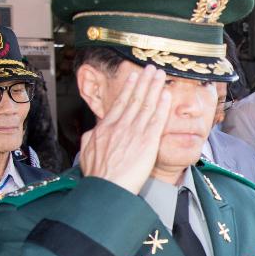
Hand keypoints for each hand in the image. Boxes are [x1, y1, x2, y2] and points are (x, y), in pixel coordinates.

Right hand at [78, 64, 170, 193]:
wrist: (107, 187)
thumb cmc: (98, 175)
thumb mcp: (88, 151)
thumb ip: (93, 137)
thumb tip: (96, 130)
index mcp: (105, 127)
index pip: (120, 103)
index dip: (129, 87)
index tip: (134, 76)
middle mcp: (120, 126)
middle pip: (135, 99)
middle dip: (144, 81)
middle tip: (151, 67)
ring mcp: (134, 132)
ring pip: (146, 105)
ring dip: (154, 87)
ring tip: (160, 74)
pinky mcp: (147, 142)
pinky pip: (156, 120)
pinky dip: (161, 106)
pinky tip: (166, 94)